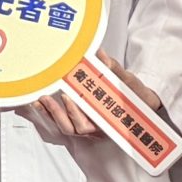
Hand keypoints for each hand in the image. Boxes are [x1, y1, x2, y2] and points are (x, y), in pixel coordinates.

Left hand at [33, 51, 159, 138]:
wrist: (143, 103)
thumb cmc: (136, 94)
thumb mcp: (128, 81)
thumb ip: (113, 69)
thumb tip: (100, 54)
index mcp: (108, 119)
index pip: (89, 123)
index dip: (75, 113)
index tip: (67, 97)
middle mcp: (97, 125)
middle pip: (74, 128)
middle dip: (58, 113)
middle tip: (47, 97)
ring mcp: (88, 124)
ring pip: (66, 127)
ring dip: (52, 114)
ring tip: (40, 99)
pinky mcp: (80, 120)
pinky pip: (63, 121)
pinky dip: (50, 113)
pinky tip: (39, 103)